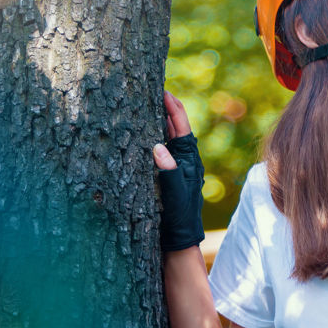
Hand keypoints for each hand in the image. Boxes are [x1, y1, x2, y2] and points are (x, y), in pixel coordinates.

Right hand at [154, 91, 204, 251]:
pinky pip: (157, 149)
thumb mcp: (174, 194)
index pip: (182, 126)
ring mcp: (174, 166)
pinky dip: (148, 136)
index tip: (162, 89)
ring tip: (142, 102)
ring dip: (155, 120)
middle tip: (149, 88)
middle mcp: (184, 159)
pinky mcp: (164, 174)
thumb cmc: (179, 217)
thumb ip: (168, 171)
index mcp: (190, 159)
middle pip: (174, 127)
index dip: (172, 107)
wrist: (178, 239)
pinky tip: (137, 131)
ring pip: (166, 137)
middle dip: (164, 107)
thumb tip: (158, 147)